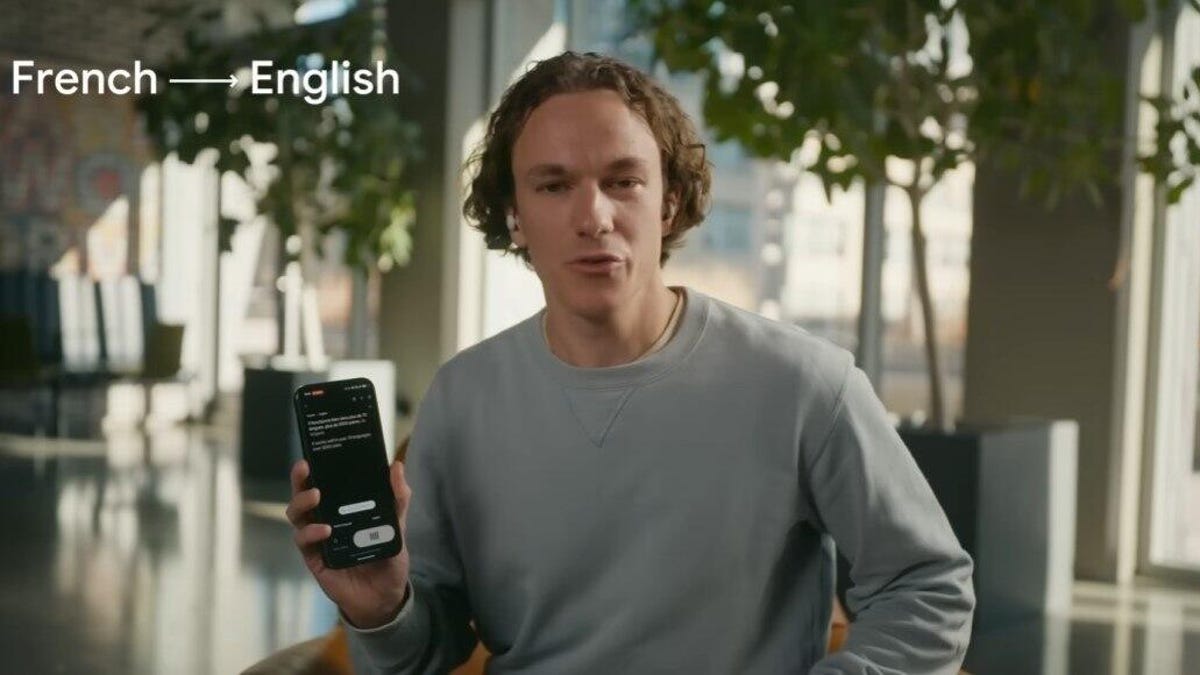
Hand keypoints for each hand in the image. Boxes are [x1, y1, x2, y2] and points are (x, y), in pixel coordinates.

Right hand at [286, 458, 411, 627]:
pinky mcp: (315, 558)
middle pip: (303, 496)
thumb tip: (396, 466)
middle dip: (300, 480)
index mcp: (342, 509)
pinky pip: (304, 542)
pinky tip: (325, 530)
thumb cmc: (387, 557)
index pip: (323, 484)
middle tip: (305, 467)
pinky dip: (311, 533)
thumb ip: (398, 498)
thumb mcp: (397, 525)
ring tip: (316, 495)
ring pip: (297, 516)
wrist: (385, 595)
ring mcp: (317, 539)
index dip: (314, 469)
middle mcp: (325, 519)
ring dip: (302, 503)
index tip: (313, 453)